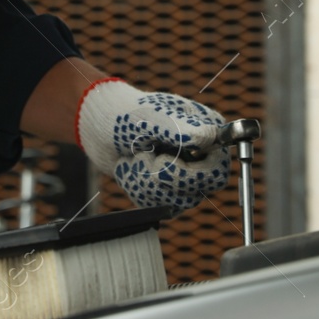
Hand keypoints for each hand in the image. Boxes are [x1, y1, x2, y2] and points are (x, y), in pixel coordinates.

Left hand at [74, 78, 230, 214]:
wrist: (99, 127)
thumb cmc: (126, 113)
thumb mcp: (151, 118)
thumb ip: (180, 128)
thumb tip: (210, 136)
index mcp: (205, 131)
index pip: (219, 168)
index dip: (194, 173)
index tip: (163, 160)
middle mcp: (200, 155)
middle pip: (198, 190)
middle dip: (164, 177)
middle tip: (142, 156)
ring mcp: (185, 175)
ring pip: (175, 201)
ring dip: (146, 181)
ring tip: (134, 157)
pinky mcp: (167, 189)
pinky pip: (157, 204)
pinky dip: (137, 187)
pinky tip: (130, 168)